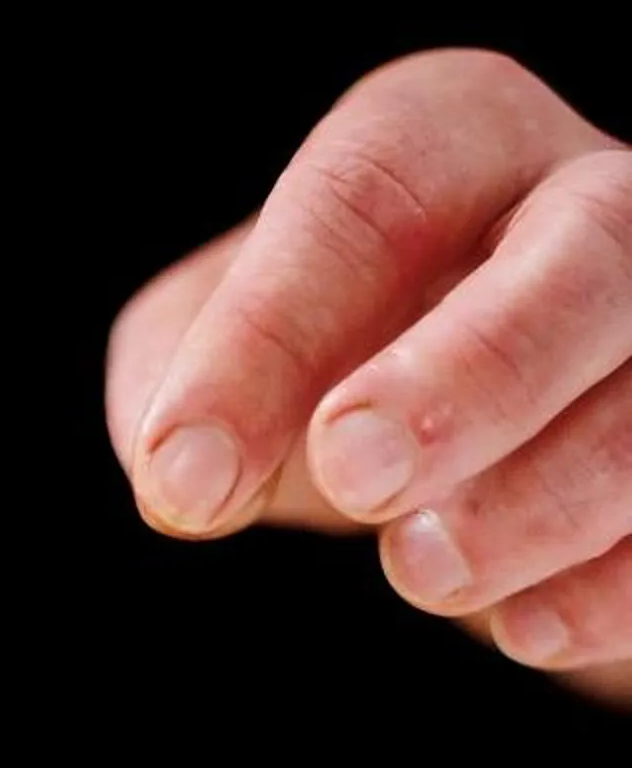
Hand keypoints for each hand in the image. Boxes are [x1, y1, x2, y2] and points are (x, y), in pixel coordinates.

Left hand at [108, 50, 631, 704]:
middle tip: (354, 470)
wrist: (445, 428)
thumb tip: (197, 471)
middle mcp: (590, 206)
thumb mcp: (214, 350)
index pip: (371, 199)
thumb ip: (179, 385)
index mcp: (451, 140)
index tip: (186, 474)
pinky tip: (525, 627)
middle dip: (475, 368)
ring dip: (546, 496)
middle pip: (586, 249)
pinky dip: (615, 583)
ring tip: (424, 571)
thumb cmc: (318, 363)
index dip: (273, 333)